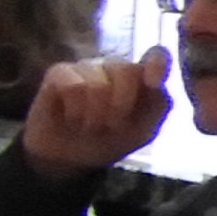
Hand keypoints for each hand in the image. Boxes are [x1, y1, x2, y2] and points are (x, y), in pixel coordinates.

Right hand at [22, 52, 171, 178]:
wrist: (68, 159)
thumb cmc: (109, 140)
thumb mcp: (143, 131)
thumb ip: (158, 103)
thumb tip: (154, 81)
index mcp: (141, 78)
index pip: (157, 55)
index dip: (157, 62)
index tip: (153, 82)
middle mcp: (114, 67)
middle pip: (126, 70)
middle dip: (120, 107)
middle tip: (110, 125)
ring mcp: (86, 67)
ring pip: (98, 84)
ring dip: (95, 116)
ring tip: (88, 125)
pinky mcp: (58, 72)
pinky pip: (73, 86)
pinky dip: (75, 111)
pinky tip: (71, 117)